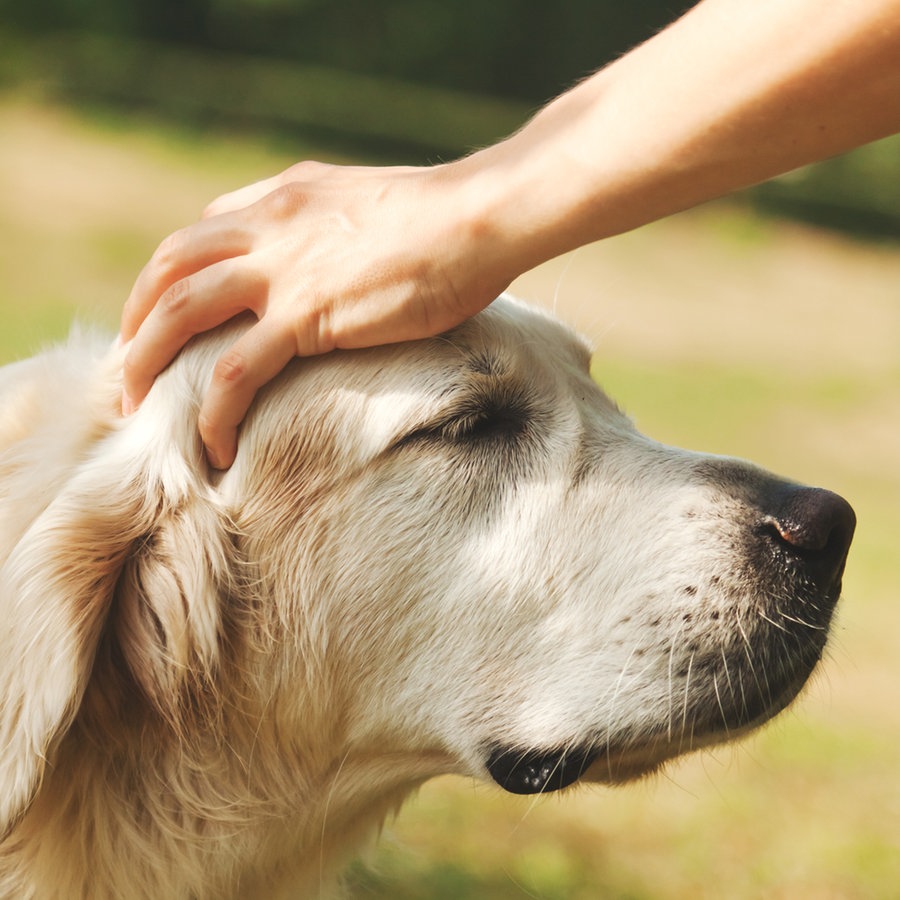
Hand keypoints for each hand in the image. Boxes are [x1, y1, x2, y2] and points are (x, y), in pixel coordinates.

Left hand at [120, 160, 508, 467]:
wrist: (479, 218)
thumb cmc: (446, 219)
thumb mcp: (370, 205)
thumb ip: (330, 226)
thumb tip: (327, 261)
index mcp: (283, 198)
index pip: (201, 233)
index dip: (172, 280)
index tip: (166, 323)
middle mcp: (268, 224)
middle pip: (169, 268)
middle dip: (136, 321)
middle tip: (129, 370)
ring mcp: (281, 269)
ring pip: (180, 313)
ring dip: (147, 363)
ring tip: (139, 412)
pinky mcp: (305, 315)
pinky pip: (234, 371)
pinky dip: (212, 412)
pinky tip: (213, 445)